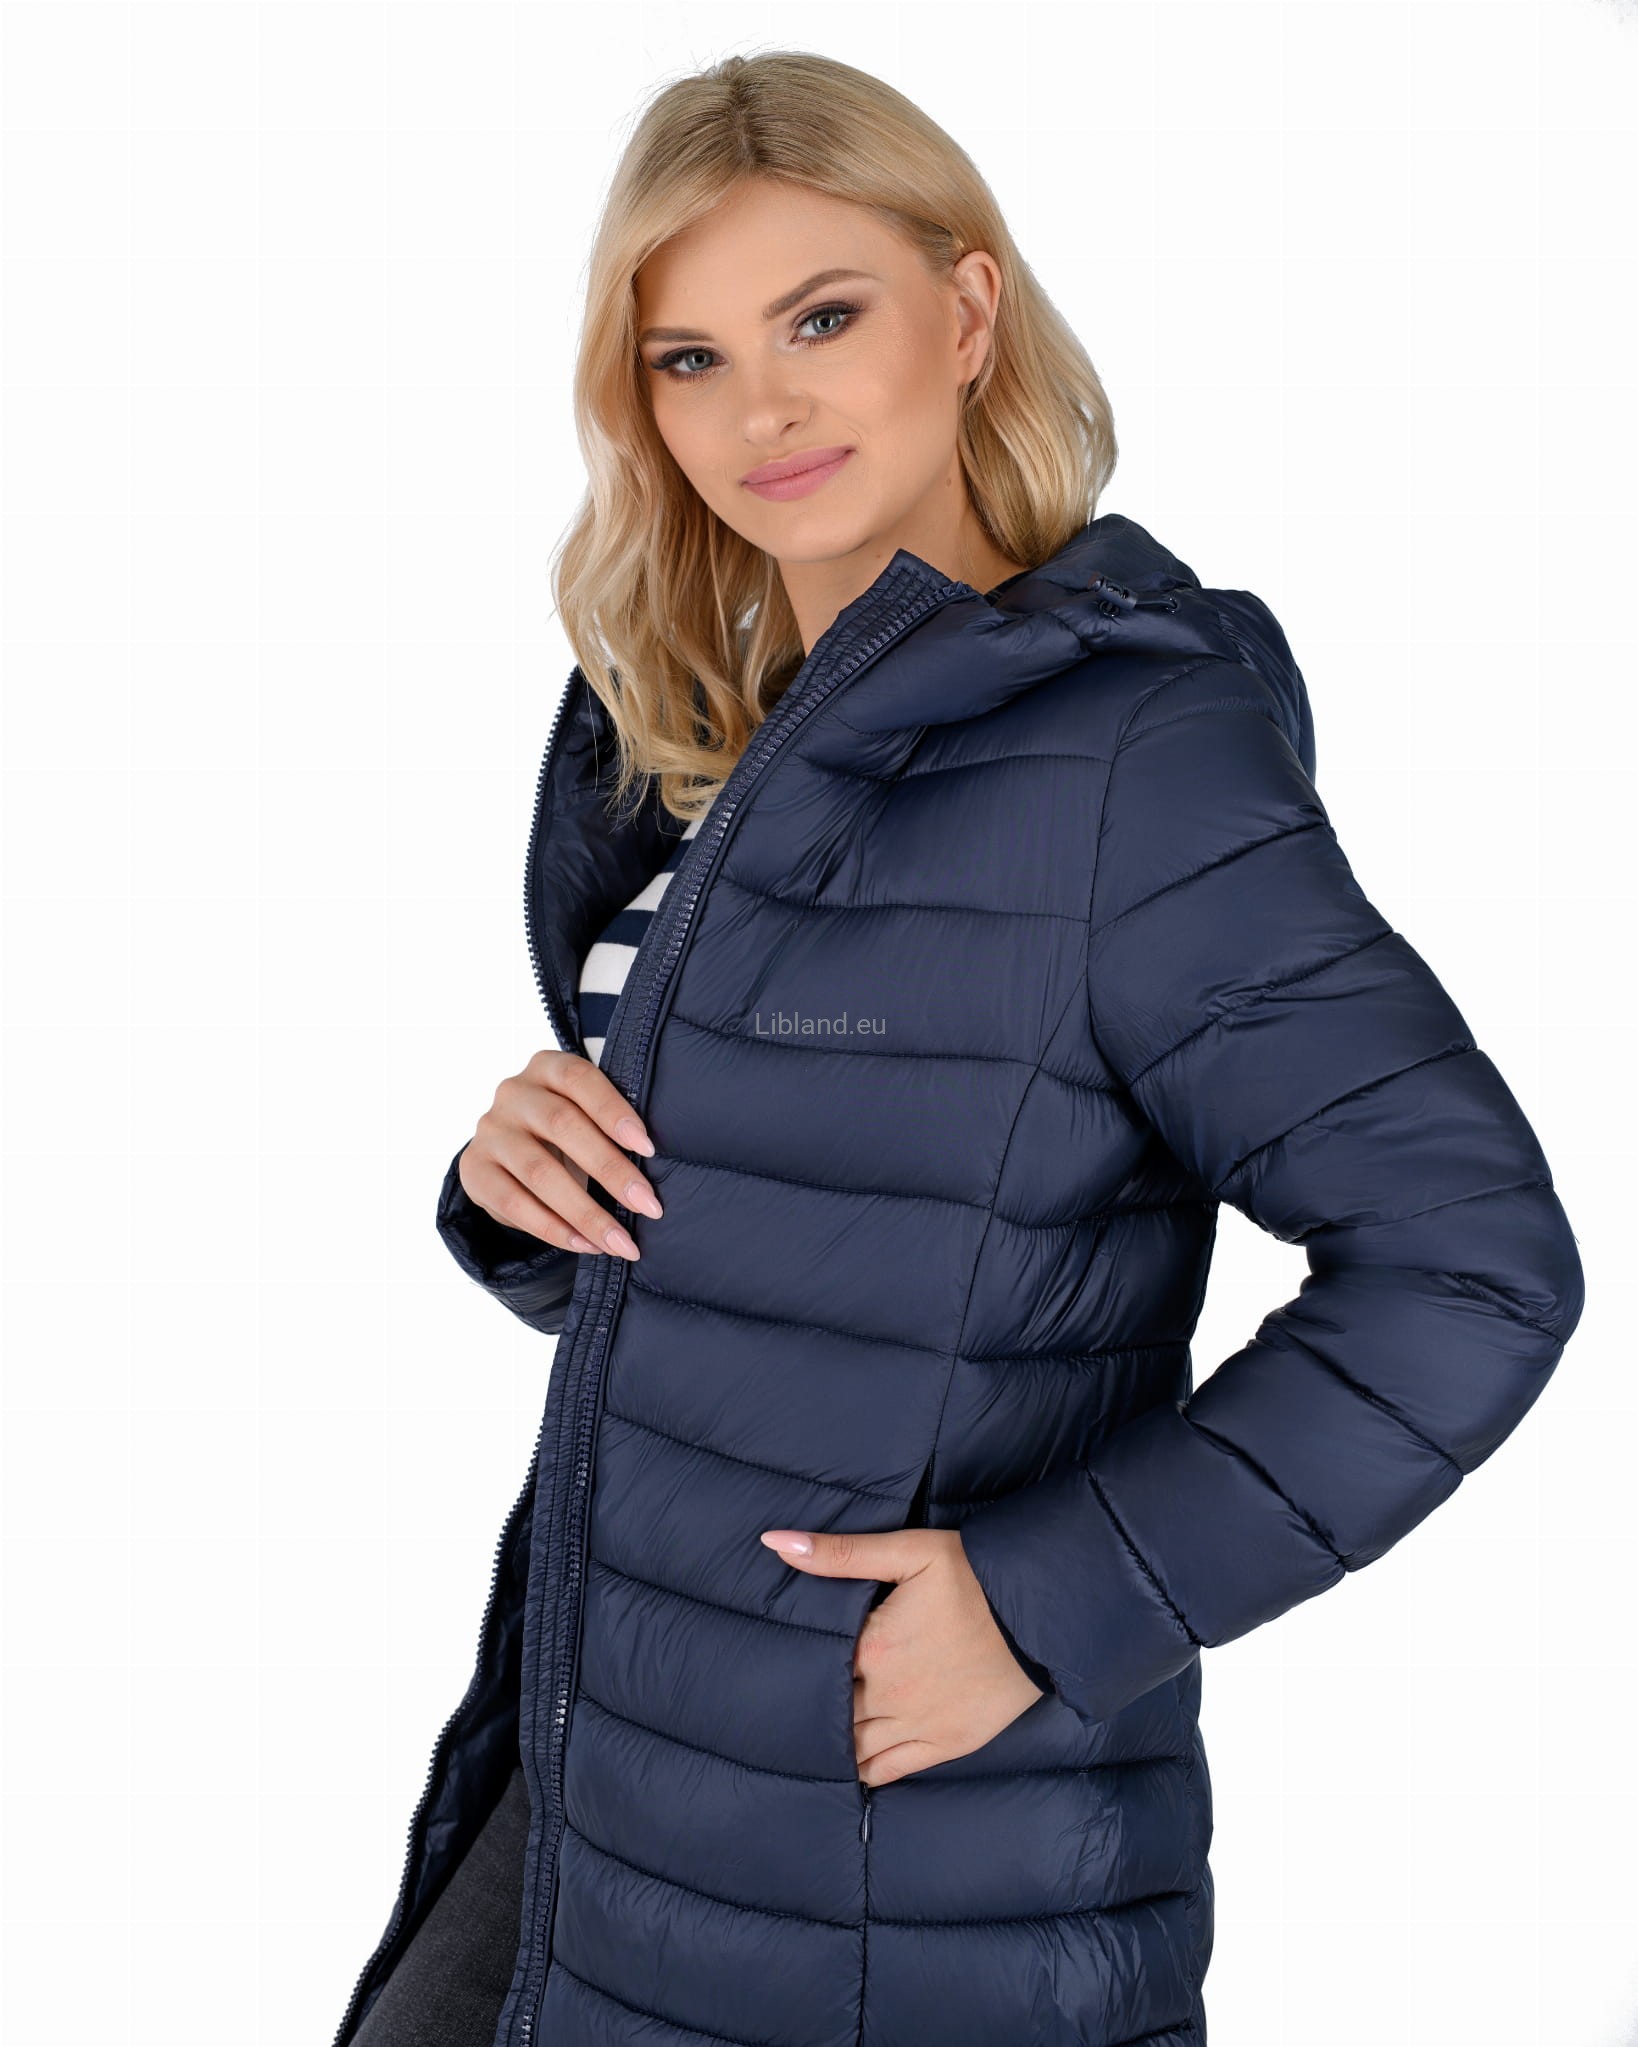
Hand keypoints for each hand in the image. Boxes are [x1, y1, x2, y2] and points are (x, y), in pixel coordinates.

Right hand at [457, 1048, 663, 1261]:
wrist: (507, 1151)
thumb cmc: (564, 1130)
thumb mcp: (584, 1114)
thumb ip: (609, 1127)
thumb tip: (649, 1174)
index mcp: (546, 1067)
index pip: (580, 1080)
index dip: (614, 1112)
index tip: (648, 1148)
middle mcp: (513, 1093)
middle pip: (562, 1126)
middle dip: (611, 1170)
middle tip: (648, 1205)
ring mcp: (490, 1131)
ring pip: (539, 1172)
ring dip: (586, 1212)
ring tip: (620, 1242)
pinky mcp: (474, 1169)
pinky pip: (514, 1204)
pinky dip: (554, 1229)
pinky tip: (585, 1245)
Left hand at [759, 1524, 1046, 1784]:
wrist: (1041, 1612)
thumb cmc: (974, 1575)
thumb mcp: (908, 1551)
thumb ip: (840, 1553)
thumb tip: (774, 1542)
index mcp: (871, 1647)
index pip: (813, 1667)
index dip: (800, 1665)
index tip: (785, 1662)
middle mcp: (888, 1694)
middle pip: (831, 1710)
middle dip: (815, 1705)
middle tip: (795, 1702)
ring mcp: (918, 1725)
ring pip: (855, 1747)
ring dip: (836, 1740)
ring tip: (818, 1733)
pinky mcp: (947, 1743)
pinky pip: (891, 1770)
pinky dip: (866, 1771)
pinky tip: (851, 1767)